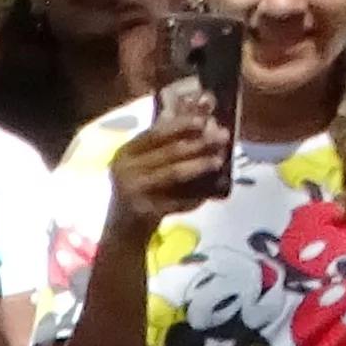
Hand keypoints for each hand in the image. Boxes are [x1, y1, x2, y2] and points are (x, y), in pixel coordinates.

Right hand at [106, 100, 225, 233]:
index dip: (181, 125)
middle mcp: (125, 169)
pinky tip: (209, 192)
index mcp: (126, 152)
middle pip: (169, 151)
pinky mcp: (143, 211)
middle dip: (199, 143)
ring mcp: (132, 190)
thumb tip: (201, 118)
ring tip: (219, 160)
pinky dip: (195, 195)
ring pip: (174, 173)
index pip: (156, 133)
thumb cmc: (141, 189)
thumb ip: (167, 142)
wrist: (124, 227)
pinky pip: (177, 200)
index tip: (204, 120)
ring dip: (200, 165)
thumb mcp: (144, 163)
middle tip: (222, 137)